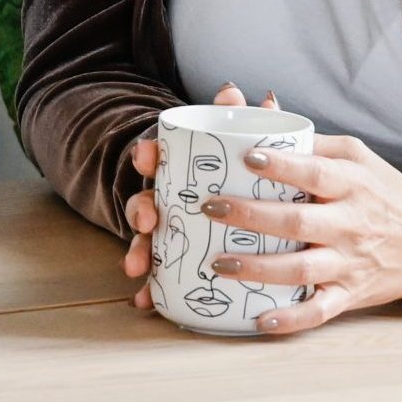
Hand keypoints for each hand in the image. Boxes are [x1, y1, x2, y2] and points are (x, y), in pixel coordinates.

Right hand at [120, 81, 266, 304]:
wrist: (222, 214)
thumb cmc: (229, 177)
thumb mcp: (240, 152)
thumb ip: (247, 124)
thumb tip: (266, 100)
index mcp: (177, 170)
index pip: (156, 156)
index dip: (148, 154)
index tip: (146, 156)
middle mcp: (166, 200)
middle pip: (146, 202)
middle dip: (141, 210)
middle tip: (147, 221)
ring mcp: (167, 233)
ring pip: (146, 241)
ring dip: (138, 252)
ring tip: (136, 267)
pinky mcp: (173, 261)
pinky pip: (157, 275)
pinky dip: (148, 288)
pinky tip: (144, 301)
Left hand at [200, 128, 401, 335]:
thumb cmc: (383, 191)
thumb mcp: (355, 156)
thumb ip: (308, 140)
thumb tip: (260, 106)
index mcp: (351, 183)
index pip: (315, 172)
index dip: (281, 165)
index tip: (246, 157)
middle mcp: (351, 223)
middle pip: (298, 222)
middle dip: (251, 216)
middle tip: (211, 207)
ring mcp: (350, 262)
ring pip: (301, 268)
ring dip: (258, 268)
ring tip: (219, 262)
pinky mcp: (350, 294)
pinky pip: (319, 311)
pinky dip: (290, 320)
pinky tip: (259, 320)